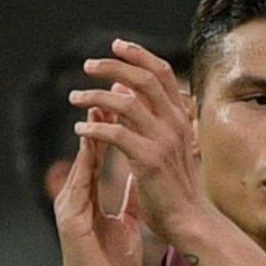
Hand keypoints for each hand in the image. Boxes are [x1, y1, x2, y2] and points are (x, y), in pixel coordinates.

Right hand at [51, 101, 142, 265]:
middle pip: (89, 146)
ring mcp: (70, 203)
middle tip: (113, 83)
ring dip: (92, 130)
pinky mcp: (70, 216)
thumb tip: (141, 173)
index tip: (127, 93)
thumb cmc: (110, 263)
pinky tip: (94, 138)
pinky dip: (86, 158)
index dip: (114, 120)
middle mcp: (76, 193)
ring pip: (82, 158)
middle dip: (102, 114)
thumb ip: (129, 195)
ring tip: (103, 103)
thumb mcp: (126, 220)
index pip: (101, 149)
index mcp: (89, 194)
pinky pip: (80, 181)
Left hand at [70, 39, 206, 243]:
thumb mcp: (167, 145)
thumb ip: (152, 117)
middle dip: (113, 67)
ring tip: (75, 97)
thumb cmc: (174, 186)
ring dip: (96, 96)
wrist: (189, 220)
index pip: (161, 73)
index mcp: (180, 117)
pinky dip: (95, 128)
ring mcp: (163, 141)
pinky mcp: (149, 160)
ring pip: (126, 103)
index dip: (139, 54)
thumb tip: (127, 90)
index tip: (116, 45)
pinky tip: (80, 129)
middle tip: (88, 66)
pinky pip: (116, 134)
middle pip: (144, 79)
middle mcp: (175, 123)